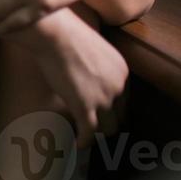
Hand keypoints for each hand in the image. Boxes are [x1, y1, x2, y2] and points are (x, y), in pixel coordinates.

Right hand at [3, 10, 128, 147]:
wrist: (56, 35)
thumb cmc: (66, 34)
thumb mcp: (90, 50)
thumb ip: (93, 67)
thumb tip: (80, 72)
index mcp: (122, 72)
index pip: (123, 100)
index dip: (113, 110)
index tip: (102, 115)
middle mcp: (118, 87)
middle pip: (119, 117)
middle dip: (108, 125)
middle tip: (95, 130)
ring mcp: (103, 99)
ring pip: (108, 128)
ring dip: (98, 136)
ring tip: (86, 138)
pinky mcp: (85, 107)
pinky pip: (89, 132)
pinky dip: (84, 141)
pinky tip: (77, 144)